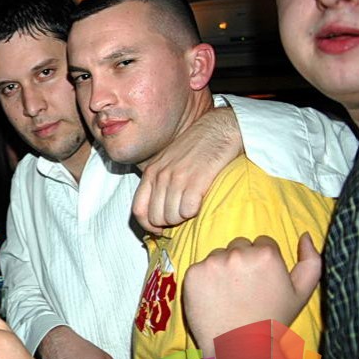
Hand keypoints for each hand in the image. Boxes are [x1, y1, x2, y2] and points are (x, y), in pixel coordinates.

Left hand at [133, 107, 240, 233]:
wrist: (220, 129)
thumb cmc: (197, 148)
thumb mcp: (169, 162)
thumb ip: (160, 182)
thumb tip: (156, 210)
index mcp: (150, 172)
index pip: (138, 210)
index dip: (149, 226)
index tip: (162, 229)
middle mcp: (160, 176)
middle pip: (156, 218)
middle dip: (170, 223)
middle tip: (184, 215)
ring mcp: (176, 178)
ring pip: (172, 217)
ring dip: (184, 218)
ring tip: (194, 206)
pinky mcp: (195, 180)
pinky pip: (188, 211)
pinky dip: (195, 212)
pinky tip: (202, 202)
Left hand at [184, 234, 321, 355]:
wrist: (240, 346)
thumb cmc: (273, 321)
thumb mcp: (301, 293)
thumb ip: (311, 261)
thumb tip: (305, 235)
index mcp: (265, 254)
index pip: (262, 243)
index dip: (262, 262)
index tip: (260, 280)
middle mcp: (238, 253)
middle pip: (239, 246)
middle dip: (242, 261)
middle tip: (244, 288)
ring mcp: (213, 262)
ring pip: (218, 255)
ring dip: (222, 268)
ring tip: (229, 294)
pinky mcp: (193, 273)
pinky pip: (200, 267)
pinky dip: (204, 279)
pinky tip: (213, 297)